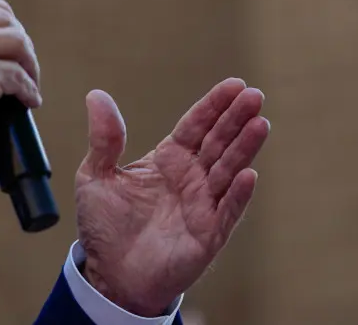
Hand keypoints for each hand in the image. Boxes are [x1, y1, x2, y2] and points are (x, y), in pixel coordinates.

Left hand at [76, 78, 269, 316]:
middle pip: (218, 142)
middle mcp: (191, 178)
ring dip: (245, 148)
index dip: (214, 106)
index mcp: (168, 159)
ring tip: (260, 123)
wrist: (109, 274)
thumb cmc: (105, 225)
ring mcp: (203, 205)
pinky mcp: (208, 234)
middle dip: (236, 119)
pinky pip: (227, 211)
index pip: (195, 126)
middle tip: (254, 94)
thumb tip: (96, 95)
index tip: (234, 84)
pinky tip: (249, 174)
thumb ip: (104, 139)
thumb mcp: (96, 175)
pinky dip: (238, 194)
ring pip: (228, 170)